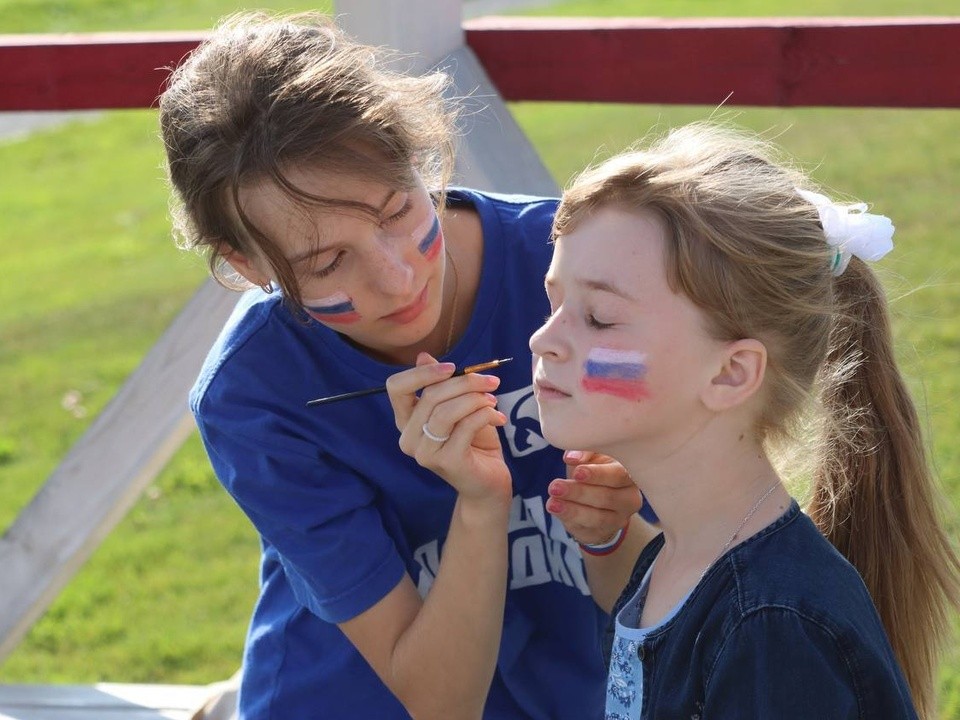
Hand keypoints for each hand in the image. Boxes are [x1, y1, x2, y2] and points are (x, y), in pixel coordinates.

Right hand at [387, 353, 511, 503]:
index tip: (452, 367)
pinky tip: (498, 417)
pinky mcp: (447, 462)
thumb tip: (423, 356)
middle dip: (465, 382)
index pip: (396, 388)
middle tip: (491, 381)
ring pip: (446, 411)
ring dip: (475, 399)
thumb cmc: (473, 441)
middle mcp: (408, 438)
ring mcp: (425, 453)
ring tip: (494, 401)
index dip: (422, 373)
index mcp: (406, 421)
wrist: (488, 483)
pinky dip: (485, 415)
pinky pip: (466, 426)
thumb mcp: (458, 406)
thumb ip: (441, 385)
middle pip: (429, 396)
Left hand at [545, 450, 641, 545]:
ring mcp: (619, 519)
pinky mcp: (603, 533)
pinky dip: (570, 519)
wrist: (597, 501)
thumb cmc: (594, 471)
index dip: (598, 474)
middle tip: (555, 486)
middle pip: (607, 498)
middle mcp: (630, 499)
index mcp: (630, 475)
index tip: (577, 472)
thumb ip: (584, 452)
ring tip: (552, 503)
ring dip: (572, 510)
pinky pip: (588, 530)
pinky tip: (555, 510)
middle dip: (579, 492)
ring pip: (598, 518)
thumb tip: (571, 457)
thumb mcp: (591, 457)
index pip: (619, 475)